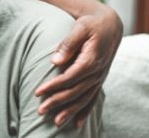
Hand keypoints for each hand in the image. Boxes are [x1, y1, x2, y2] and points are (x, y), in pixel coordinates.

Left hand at [35, 9, 121, 127]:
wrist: (110, 25)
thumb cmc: (92, 25)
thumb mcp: (80, 28)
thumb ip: (68, 44)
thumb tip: (55, 61)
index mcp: (91, 60)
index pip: (69, 78)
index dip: (53, 86)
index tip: (38, 92)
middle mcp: (97, 72)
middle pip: (75, 92)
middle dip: (57, 102)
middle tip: (40, 110)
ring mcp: (100, 78)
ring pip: (84, 99)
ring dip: (69, 111)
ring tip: (56, 122)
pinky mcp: (99, 79)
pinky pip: (93, 99)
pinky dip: (85, 111)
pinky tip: (76, 123)